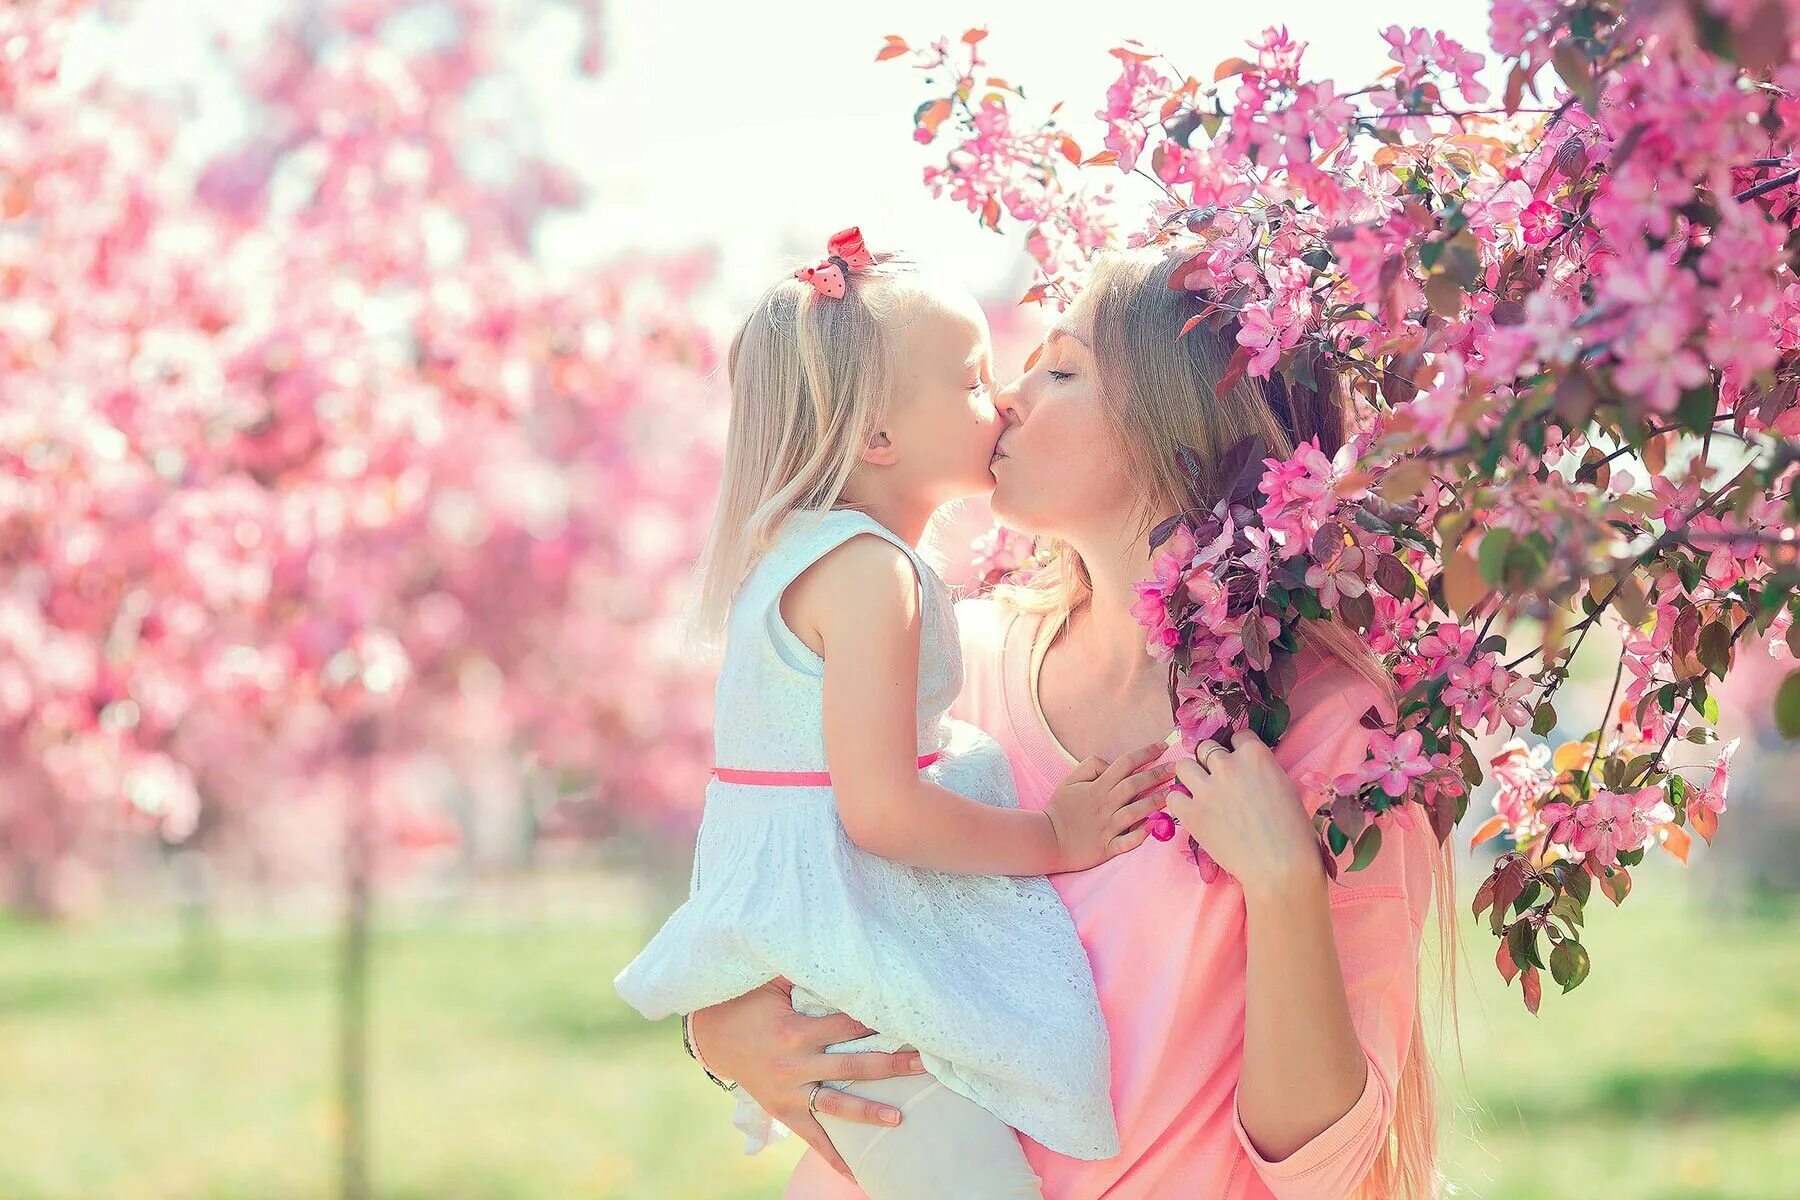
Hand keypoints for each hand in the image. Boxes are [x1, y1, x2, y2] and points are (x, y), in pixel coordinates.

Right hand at [686, 976, 926, 1180]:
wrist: (711, 1034)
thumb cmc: (747, 1000)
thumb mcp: (771, 980)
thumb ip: (805, 972)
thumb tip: (839, 949)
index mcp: (796, 1031)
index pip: (848, 1025)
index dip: (878, 1022)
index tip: (909, 1021)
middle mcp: (795, 1064)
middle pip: (852, 1065)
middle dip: (891, 1065)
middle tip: (925, 1064)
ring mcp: (790, 1091)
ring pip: (837, 1104)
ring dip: (870, 1110)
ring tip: (901, 1119)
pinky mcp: (783, 1109)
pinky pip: (812, 1136)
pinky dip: (834, 1156)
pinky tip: (858, 1174)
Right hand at [1043, 743, 1174, 871]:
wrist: (1047, 839)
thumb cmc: (1060, 809)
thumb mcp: (1069, 780)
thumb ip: (1091, 766)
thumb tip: (1112, 765)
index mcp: (1097, 787)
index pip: (1124, 764)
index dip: (1145, 753)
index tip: (1162, 746)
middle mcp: (1105, 804)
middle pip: (1135, 785)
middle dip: (1158, 774)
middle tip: (1178, 768)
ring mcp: (1107, 826)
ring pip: (1136, 811)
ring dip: (1157, 801)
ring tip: (1175, 794)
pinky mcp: (1108, 847)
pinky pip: (1128, 841)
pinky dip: (1142, 835)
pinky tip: (1156, 827)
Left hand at [1168, 730, 1324, 898]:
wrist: (1281, 867)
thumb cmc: (1294, 832)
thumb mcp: (1284, 787)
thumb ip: (1261, 771)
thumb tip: (1246, 771)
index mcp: (1255, 755)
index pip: (1237, 735)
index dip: (1237, 750)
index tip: (1239, 764)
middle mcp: (1228, 765)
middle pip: (1206, 748)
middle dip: (1211, 761)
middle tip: (1218, 780)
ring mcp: (1206, 789)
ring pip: (1183, 766)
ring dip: (1191, 776)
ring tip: (1200, 792)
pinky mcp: (1191, 813)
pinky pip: (1173, 797)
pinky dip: (1181, 803)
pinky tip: (1193, 812)